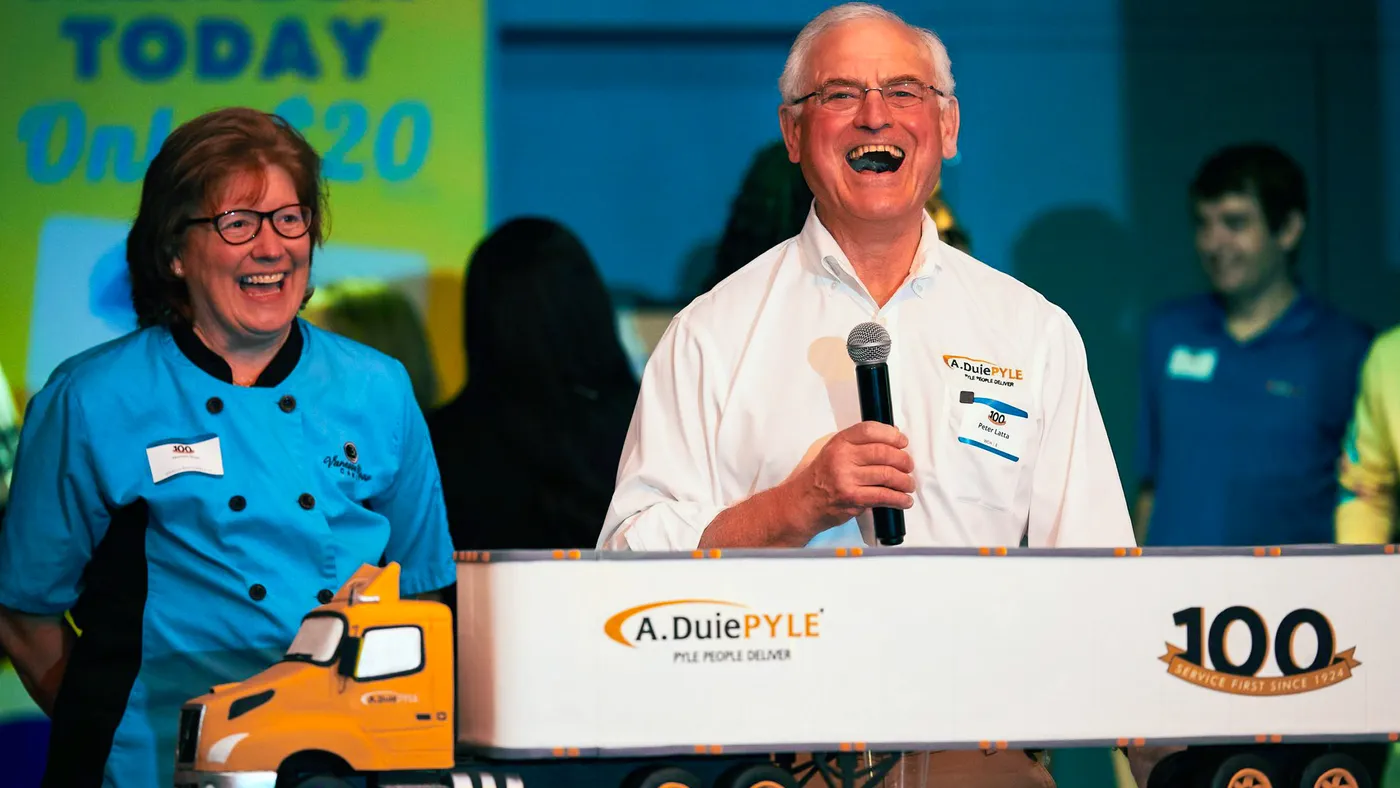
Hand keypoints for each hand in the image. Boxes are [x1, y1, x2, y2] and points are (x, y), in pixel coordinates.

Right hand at [788, 421, 914, 535]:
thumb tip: (892, 436)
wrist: (803, 503)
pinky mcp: (852, 498)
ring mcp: (847, 478)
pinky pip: (884, 496)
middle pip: (884, 453)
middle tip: (908, 466)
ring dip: (905, 481)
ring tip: (908, 484)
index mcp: (839, 442)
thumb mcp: (834, 451)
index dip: (892, 435)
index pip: (870, 430)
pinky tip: (904, 500)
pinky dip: (899, 499)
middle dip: (903, 460)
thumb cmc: (821, 478)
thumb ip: (860, 444)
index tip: (902, 442)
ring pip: (888, 475)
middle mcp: (842, 458)